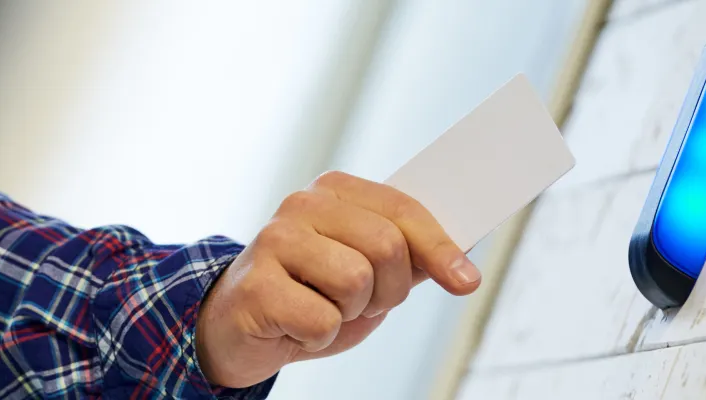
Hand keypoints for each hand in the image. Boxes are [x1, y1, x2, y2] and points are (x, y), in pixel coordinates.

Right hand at [195, 171, 481, 387]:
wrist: (238, 327)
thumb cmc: (310, 295)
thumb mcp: (369, 273)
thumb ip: (410, 257)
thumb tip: (463, 257)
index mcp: (334, 190)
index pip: (403, 210)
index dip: (440, 247)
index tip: (467, 282)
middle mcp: (302, 205)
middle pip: (386, 246)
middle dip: (389, 289)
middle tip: (364, 303)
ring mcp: (273, 241)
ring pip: (357, 281)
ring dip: (352, 312)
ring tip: (326, 309)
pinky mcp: (257, 286)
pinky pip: (322, 319)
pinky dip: (321, 336)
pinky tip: (297, 325)